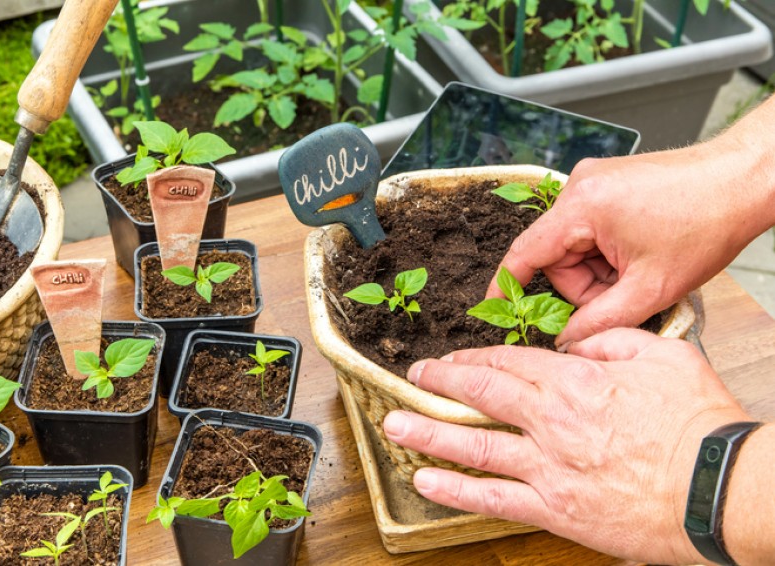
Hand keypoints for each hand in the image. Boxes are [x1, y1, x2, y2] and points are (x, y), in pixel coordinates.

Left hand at [383, 329, 748, 563]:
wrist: (721, 488)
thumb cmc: (699, 424)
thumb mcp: (664, 354)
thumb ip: (611, 340)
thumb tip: (577, 343)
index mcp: (575, 381)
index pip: (507, 362)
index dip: (471, 358)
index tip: (450, 359)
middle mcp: (551, 421)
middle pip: (481, 394)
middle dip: (440, 383)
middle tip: (413, 378)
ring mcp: (548, 467)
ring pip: (473, 444)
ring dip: (429, 431)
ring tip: (395, 424)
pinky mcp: (555, 509)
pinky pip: (494, 498)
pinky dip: (455, 490)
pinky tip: (426, 481)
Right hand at [489, 135, 774, 345]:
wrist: (743, 179)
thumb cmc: (706, 221)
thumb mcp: (650, 288)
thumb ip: (600, 321)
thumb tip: (566, 341)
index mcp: (582, 207)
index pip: (525, 252)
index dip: (506, 285)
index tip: (493, 308)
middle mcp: (580, 187)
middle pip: (557, 256)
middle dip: (585, 285)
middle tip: (623, 295)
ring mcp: (594, 181)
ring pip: (576, 246)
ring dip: (601, 270)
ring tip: (640, 273)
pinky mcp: (608, 184)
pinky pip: (591, 230)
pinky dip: (609, 252)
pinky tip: (639, 255)